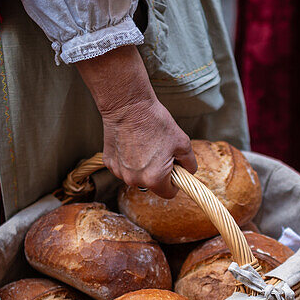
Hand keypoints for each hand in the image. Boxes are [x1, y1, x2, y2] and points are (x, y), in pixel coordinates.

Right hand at [76, 46, 196, 197]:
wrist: (128, 106)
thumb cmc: (156, 123)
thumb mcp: (183, 143)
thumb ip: (190, 163)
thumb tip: (189, 172)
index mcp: (155, 179)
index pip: (169, 194)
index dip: (175, 183)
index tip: (175, 170)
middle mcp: (135, 180)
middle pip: (153, 185)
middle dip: (159, 173)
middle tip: (161, 152)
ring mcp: (120, 172)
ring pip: (137, 177)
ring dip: (143, 167)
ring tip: (146, 145)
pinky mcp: (109, 163)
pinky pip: (125, 168)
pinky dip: (130, 160)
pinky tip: (132, 144)